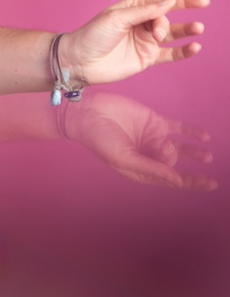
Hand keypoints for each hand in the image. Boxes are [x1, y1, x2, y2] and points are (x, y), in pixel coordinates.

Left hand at [62, 0, 208, 84]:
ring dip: (186, 31)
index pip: (162, 2)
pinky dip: (183, 51)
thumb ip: (144, 12)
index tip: (202, 1)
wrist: (79, 62)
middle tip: (157, 33)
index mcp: (133, 9)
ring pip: (172, 35)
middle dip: (165, 24)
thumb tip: (170, 1)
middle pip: (165, 19)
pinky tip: (195, 47)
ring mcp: (145, 42)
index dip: (183, 0)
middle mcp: (141, 24)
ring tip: (198, 29)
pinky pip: (170, 54)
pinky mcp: (146, 59)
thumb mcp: (117, 18)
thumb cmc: (92, 36)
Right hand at [64, 92, 215, 190]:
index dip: (190, 183)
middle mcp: (147, 154)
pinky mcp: (154, 121)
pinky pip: (178, 128)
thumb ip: (151, 168)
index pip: (169, 179)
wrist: (87, 112)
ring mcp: (151, 137)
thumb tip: (177, 180)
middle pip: (172, 161)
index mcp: (139, 168)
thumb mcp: (124, 158)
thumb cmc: (99, 139)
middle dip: (170, 156)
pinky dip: (191, 132)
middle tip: (158, 146)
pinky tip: (204, 137)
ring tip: (206, 156)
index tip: (210, 183)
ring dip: (194, 152)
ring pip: (180, 148)